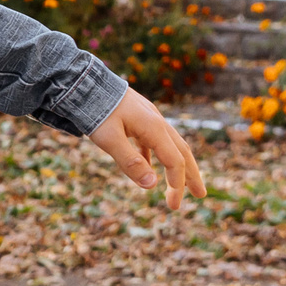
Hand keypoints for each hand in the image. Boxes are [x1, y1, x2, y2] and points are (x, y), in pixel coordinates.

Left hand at [87, 87, 206, 210]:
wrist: (84, 82)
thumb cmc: (95, 111)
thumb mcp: (109, 139)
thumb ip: (130, 162)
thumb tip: (152, 186)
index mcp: (153, 127)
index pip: (174, 160)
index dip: (177, 182)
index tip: (174, 203)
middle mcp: (156, 122)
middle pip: (182, 151)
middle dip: (191, 175)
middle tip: (201, 196)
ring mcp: (148, 118)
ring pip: (169, 145)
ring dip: (176, 166)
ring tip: (178, 186)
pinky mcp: (138, 117)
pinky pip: (152, 140)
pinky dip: (154, 157)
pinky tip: (148, 168)